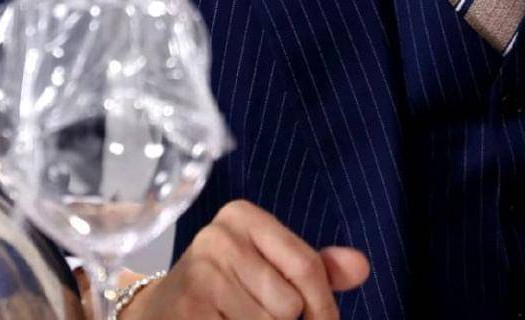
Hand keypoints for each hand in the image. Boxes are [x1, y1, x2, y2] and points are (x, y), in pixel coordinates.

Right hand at [120, 200, 369, 318]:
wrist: (162, 310)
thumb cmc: (227, 287)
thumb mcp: (269, 265)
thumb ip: (315, 267)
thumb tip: (362, 266)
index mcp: (243, 216)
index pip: (308, 265)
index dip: (324, 307)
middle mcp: (219, 236)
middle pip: (289, 305)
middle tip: (259, 314)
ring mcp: (199, 273)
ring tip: (237, 317)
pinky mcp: (188, 308)